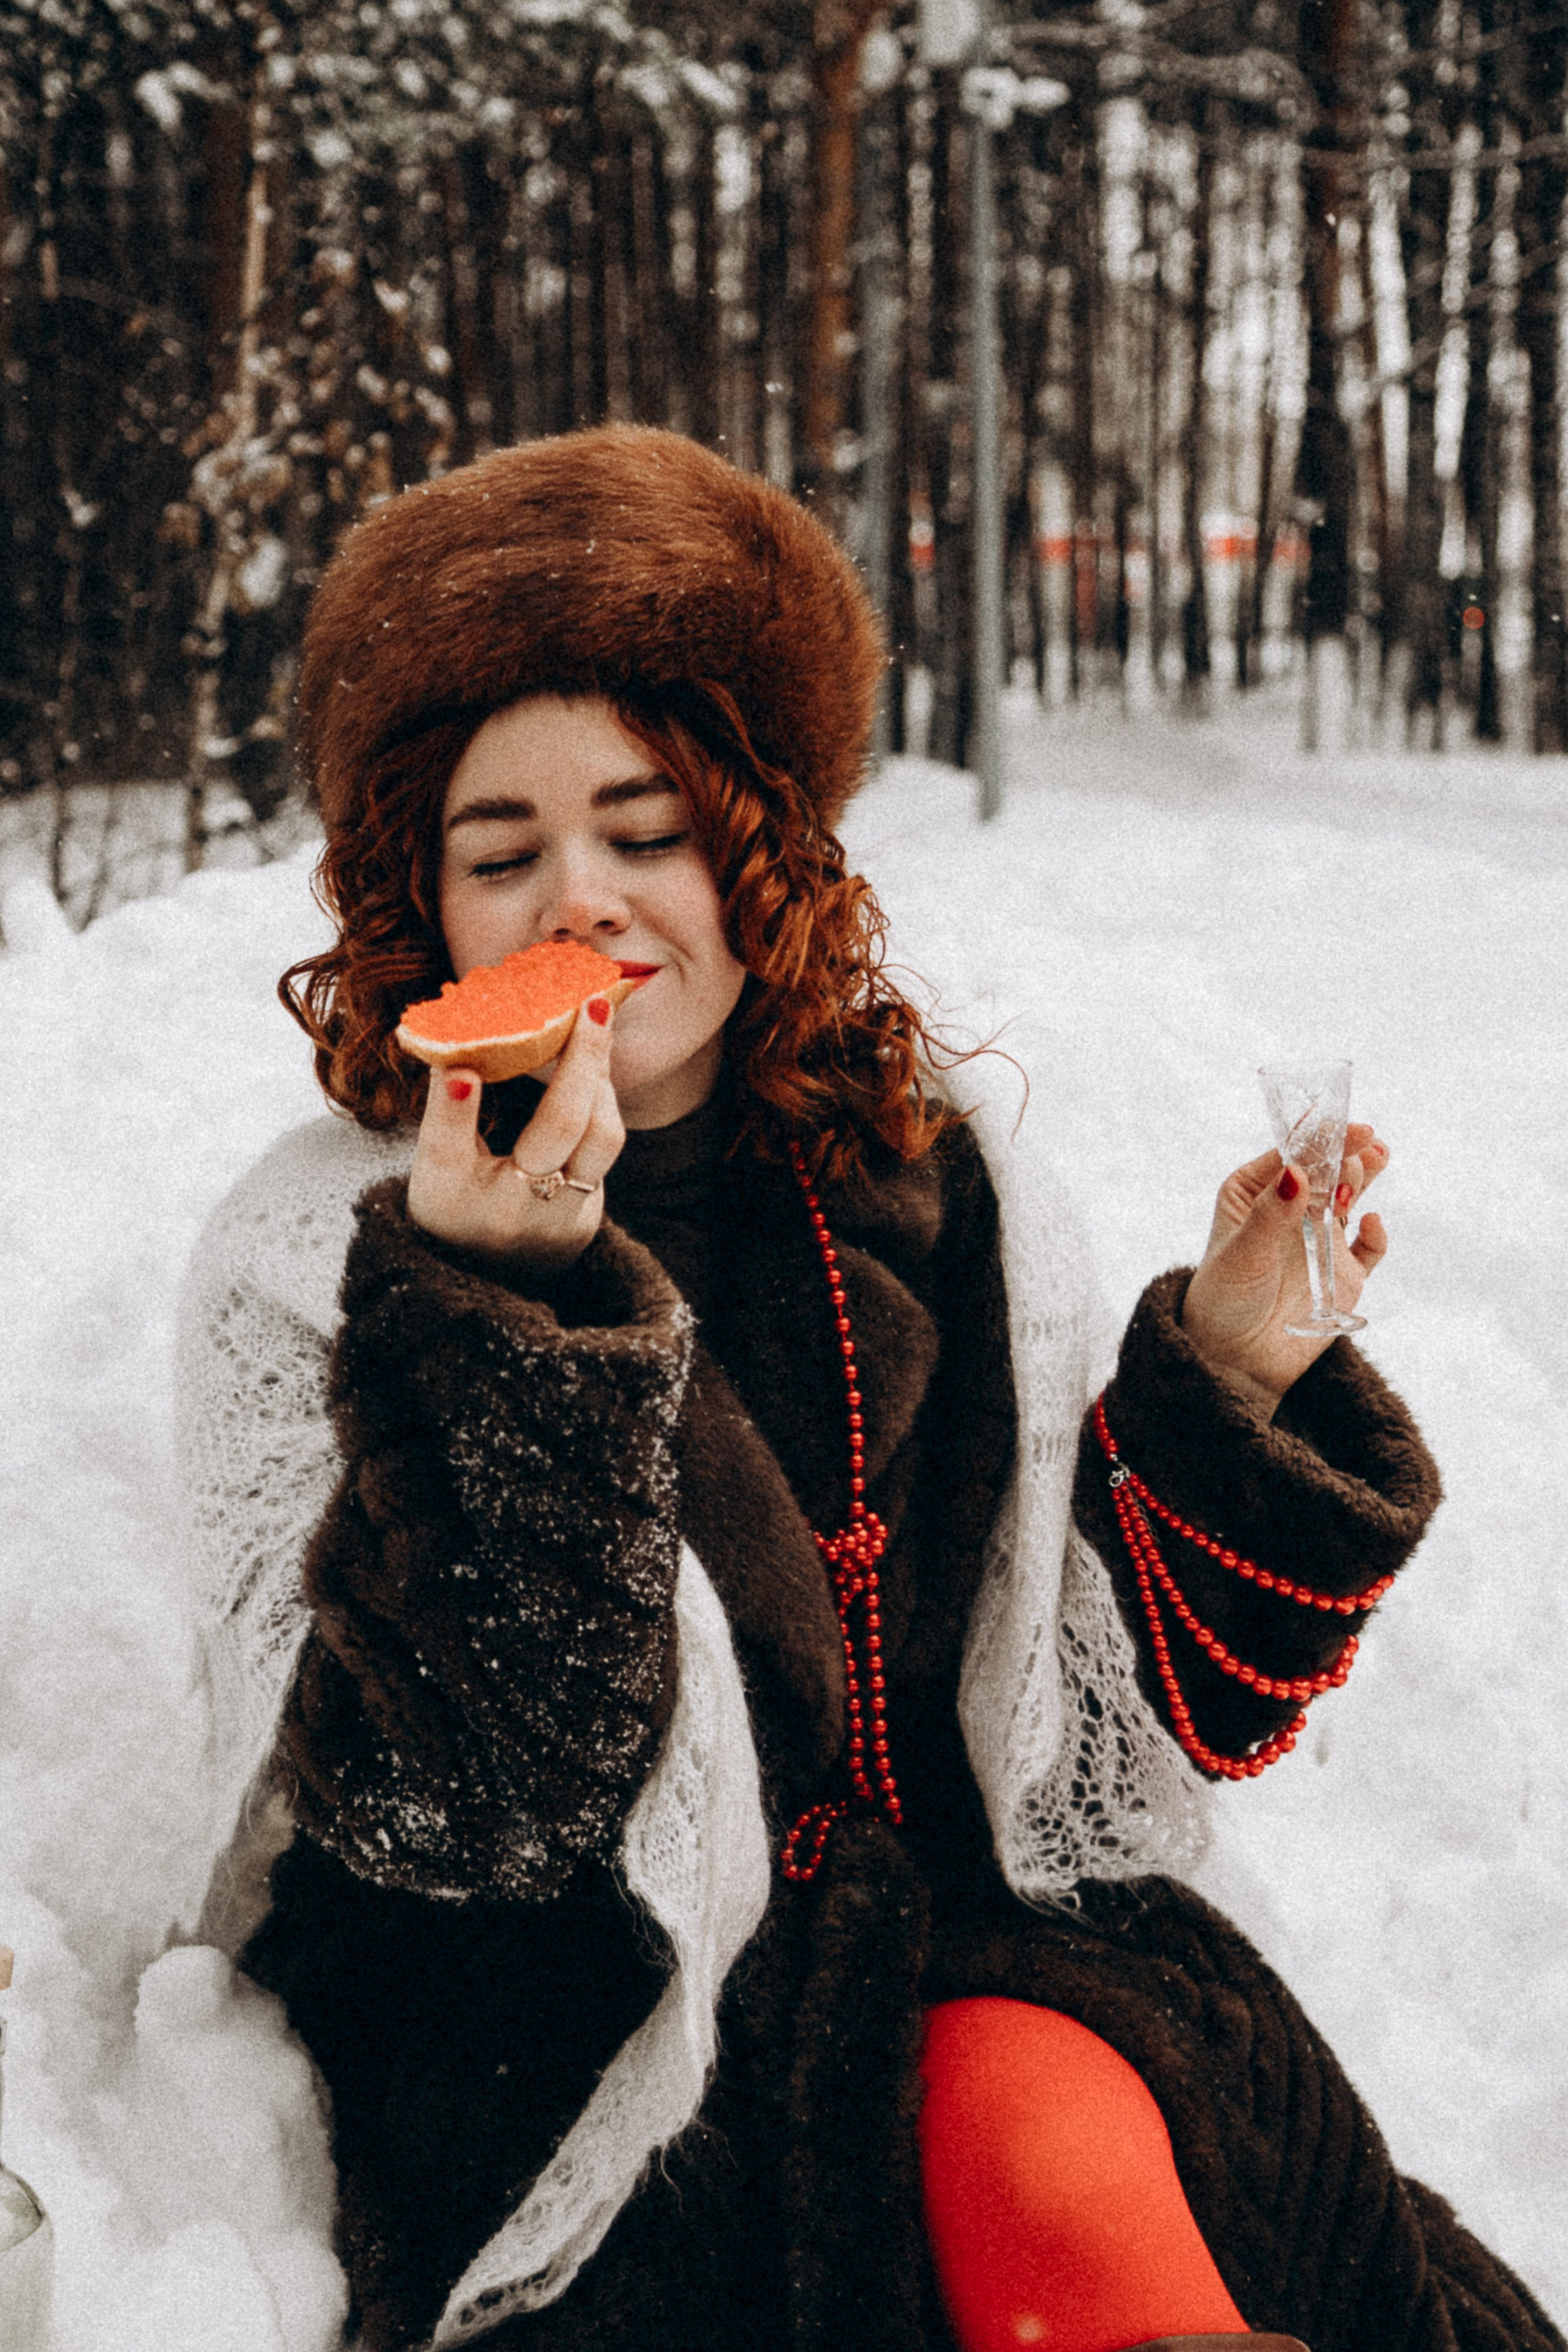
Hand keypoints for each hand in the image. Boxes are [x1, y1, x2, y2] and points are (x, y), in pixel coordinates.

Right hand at [407, 993, 624, 1269]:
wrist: (481, 1280)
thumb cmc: (449, 1214)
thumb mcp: (433, 1173)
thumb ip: (445, 1118)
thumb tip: (457, 1062)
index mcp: (498, 1204)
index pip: (526, 1135)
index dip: (554, 1076)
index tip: (539, 1027)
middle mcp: (546, 1214)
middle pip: (588, 1129)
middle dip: (590, 1060)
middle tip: (590, 1002)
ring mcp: (578, 1216)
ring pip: (607, 1137)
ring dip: (600, 1080)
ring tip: (588, 1030)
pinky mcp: (593, 1212)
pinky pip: (605, 1149)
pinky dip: (598, 1104)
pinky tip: (587, 1069)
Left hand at [1180, 1121, 1388, 1415]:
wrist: (1235, 1361)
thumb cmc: (1223, 1300)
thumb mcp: (1242, 1253)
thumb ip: (1272, 1214)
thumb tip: (1298, 1169)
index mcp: (1253, 1192)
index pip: (1291, 1154)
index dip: (1321, 1138)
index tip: (1349, 1128)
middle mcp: (1288, 1209)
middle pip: (1325, 1170)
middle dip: (1346, 1155)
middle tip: (1365, 1150)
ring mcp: (1317, 1238)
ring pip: (1349, 1197)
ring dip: (1362, 1180)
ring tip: (1372, 1165)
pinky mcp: (1341, 1272)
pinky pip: (1368, 1247)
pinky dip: (1376, 1235)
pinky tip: (1372, 1226)